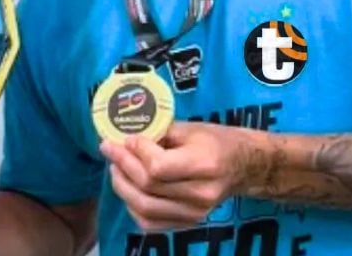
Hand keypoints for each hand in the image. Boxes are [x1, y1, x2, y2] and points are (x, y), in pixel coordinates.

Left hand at [100, 122, 256, 230]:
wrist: (243, 167)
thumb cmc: (214, 141)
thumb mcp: (189, 128)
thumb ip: (157, 132)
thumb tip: (122, 135)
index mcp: (205, 164)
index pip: (158, 166)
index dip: (136, 152)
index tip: (125, 138)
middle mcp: (201, 194)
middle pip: (148, 186)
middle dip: (121, 165)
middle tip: (108, 148)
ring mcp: (196, 213)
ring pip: (144, 207)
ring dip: (122, 186)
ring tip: (115, 167)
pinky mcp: (189, 224)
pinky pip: (150, 223)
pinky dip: (132, 206)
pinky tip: (128, 188)